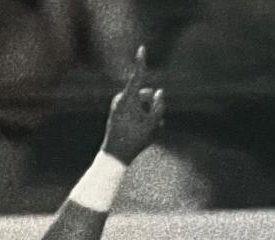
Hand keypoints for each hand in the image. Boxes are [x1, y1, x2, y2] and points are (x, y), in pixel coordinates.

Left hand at [102, 47, 164, 165]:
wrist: (114, 157)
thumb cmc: (133, 142)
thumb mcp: (152, 125)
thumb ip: (158, 107)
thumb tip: (160, 92)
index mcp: (127, 100)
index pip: (137, 77)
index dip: (141, 62)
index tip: (141, 48)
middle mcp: (121, 100)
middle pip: (145, 94)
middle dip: (151, 106)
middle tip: (148, 125)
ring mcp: (119, 106)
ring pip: (141, 103)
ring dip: (147, 114)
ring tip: (145, 132)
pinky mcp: (118, 113)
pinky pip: (135, 109)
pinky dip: (141, 117)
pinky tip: (142, 132)